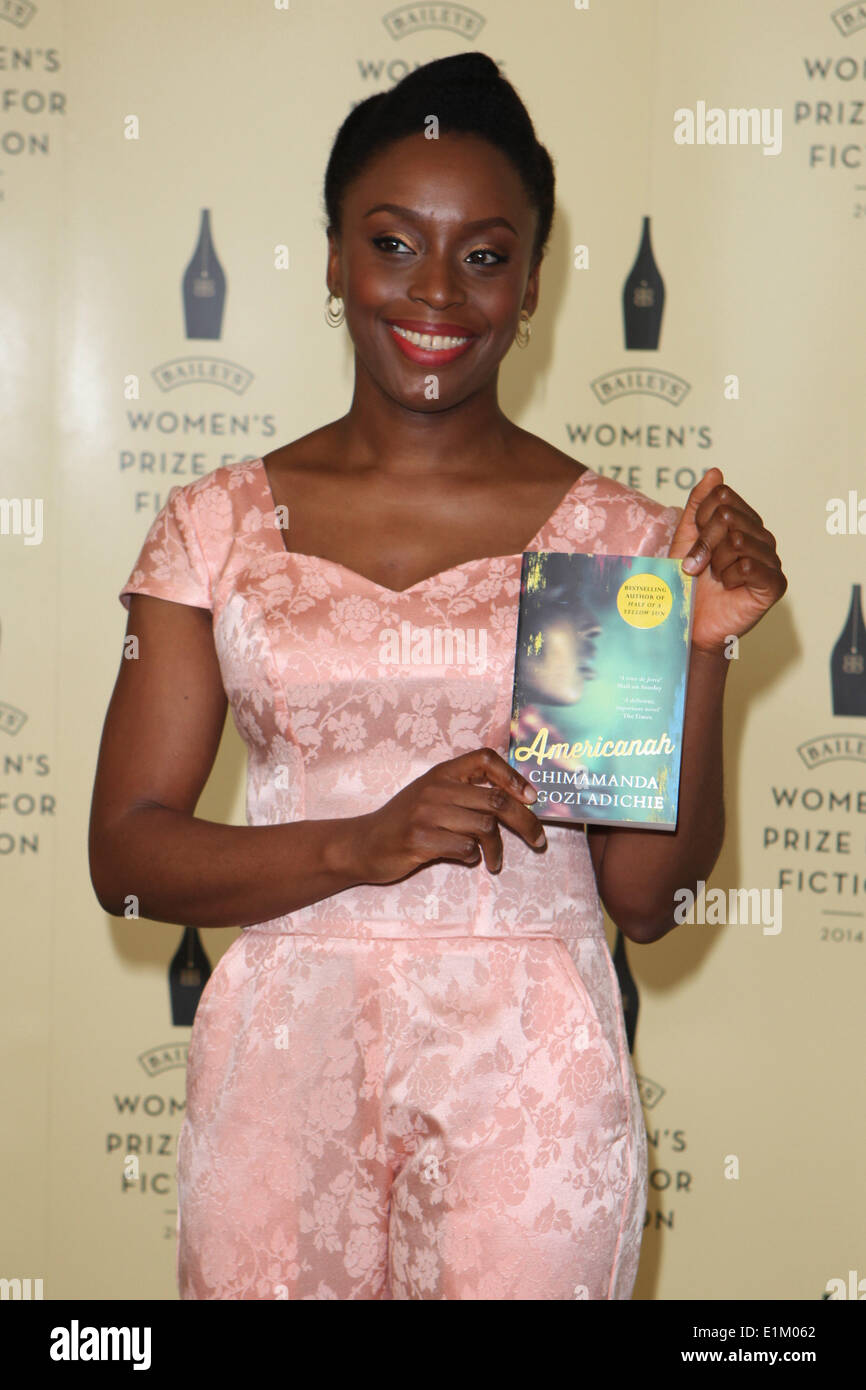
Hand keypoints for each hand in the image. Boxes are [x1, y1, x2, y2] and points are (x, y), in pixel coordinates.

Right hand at [354, 747, 546, 884]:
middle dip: (525, 822)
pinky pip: (464, 849)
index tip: (531, 797)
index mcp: (441, 773)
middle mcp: (435, 788)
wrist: (364, 844)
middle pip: (496, 800)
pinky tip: (465, 859)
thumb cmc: (405, 821)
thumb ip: (465, 793)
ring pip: (485, 827)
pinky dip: (472, 857)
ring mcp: (426, 813)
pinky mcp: (419, 839)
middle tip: (538, 840)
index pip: (485, 758)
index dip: (513, 776)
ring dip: (496, 849)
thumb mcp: (432, 795)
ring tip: (494, 862)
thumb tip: (515, 802)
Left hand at [669, 468, 786, 655]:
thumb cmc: (686, 584)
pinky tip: (729, 588)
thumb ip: (699, 504)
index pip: (721, 497)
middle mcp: (761, 537)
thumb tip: (715, 472)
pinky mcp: (775, 584)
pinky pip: (749, 565)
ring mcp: (770, 560)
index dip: (699, 520)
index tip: (694, 544)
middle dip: (703, 543)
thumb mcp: (685, 537)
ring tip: (715, 579)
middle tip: (699, 567)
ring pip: (736, 540)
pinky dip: (730, 577)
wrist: (688, 625)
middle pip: (727, 516)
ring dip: (715, 563)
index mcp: (743, 523)